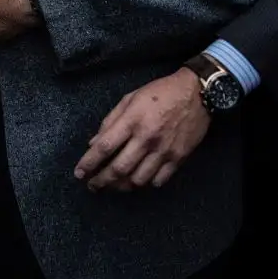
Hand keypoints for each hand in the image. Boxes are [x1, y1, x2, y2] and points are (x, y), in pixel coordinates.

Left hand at [74, 69, 211, 191]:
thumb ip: (110, 121)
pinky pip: (159, 180)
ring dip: (122, 186)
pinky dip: (146, 184)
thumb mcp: (130, 98)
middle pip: (119, 168)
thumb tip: (93, 143)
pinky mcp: (179, 157)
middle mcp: (147, 138)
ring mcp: (164, 150)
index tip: (79, 173)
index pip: (104, 147)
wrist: (198, 92)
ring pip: (138, 179)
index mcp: (132, 120)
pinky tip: (139, 179)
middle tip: (93, 186)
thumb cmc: (161, 92)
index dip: (88, 163)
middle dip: (102, 181)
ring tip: (114, 185)